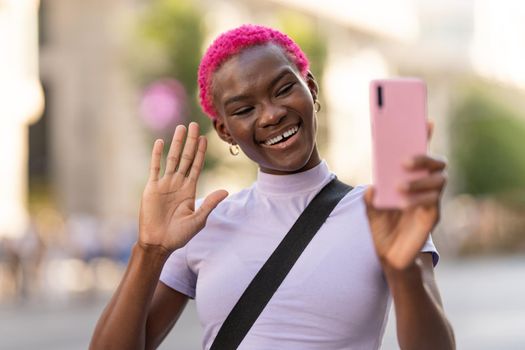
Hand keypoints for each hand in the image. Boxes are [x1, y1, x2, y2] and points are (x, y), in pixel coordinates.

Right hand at [138, 122, 227, 252]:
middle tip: (194, 125)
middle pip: (185, 157)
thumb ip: (210, 204)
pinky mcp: (152, 188)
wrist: (159, 243)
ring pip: (171, 159)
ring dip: (176, 143)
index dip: (200, 152)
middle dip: (190, 141)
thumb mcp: (198, 219)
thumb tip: (226, 191)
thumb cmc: (179, 235)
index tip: (205, 138)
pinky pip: (155, 168)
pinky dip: (157, 155)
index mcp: (190, 189)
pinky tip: (160, 142)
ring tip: (181, 128)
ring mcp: (165, 184)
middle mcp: (178, 183)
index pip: (196, 166)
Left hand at [364, 121, 446, 269]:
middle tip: (404, 161)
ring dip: (420, 180)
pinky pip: (433, 202)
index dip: (425, 137)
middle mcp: (425, 186)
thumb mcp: (370, 208)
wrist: (387, 254)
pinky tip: (403, 203)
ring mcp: (431, 200)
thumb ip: (371, 197)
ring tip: (400, 186)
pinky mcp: (432, 216)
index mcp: (410, 178)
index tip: (426, 121)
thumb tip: (374, 187)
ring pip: (439, 181)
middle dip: (423, 157)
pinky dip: (418, 200)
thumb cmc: (381, 227)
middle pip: (437, 163)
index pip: (421, 153)